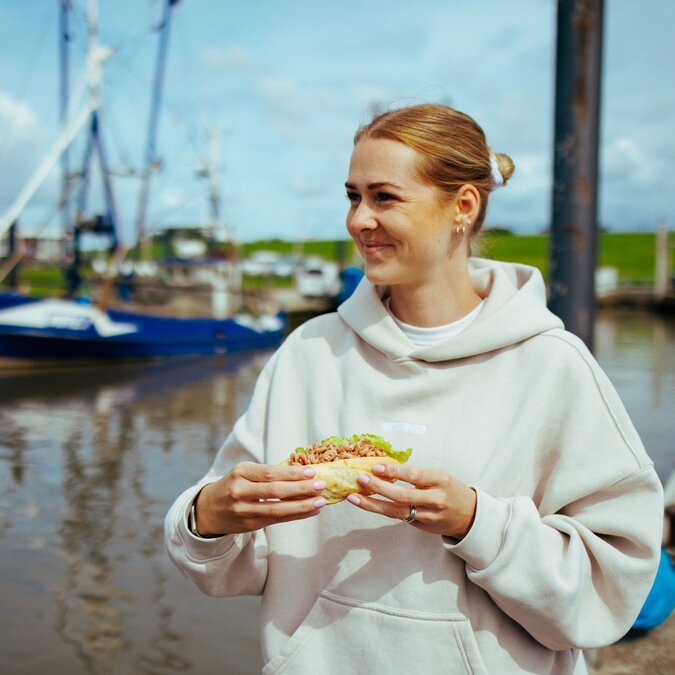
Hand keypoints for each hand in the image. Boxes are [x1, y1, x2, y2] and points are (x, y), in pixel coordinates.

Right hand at [194, 462, 327, 535]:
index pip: (270, 472)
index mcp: (240, 472)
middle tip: (321, 485)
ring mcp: (243, 510)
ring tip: (320, 502)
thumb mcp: (244, 473)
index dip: (292, 473)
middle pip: (275, 491)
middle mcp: (239, 491)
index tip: (312, 471)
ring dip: (302, 506)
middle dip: (301, 489)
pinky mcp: (248, 525)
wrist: (209, 509)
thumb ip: (268, 473)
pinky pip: (276, 520)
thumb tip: (303, 473)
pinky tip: (310, 511)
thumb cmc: (234, 485)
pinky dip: (295, 516)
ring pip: (277, 509)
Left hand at [346, 463, 476, 539]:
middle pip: (403, 495)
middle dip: (379, 488)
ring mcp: (428, 516)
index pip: (414, 475)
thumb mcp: (438, 476)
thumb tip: (384, 467)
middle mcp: (435, 500)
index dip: (395, 471)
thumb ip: (415, 474)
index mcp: (440, 480)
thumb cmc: (449, 489)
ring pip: (397, 511)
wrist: (469, 515)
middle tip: (361, 479)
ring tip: (354, 497)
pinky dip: (381, 509)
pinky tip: (367, 504)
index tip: (376, 467)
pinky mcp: (420, 526)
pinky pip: (398, 517)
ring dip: (373, 504)